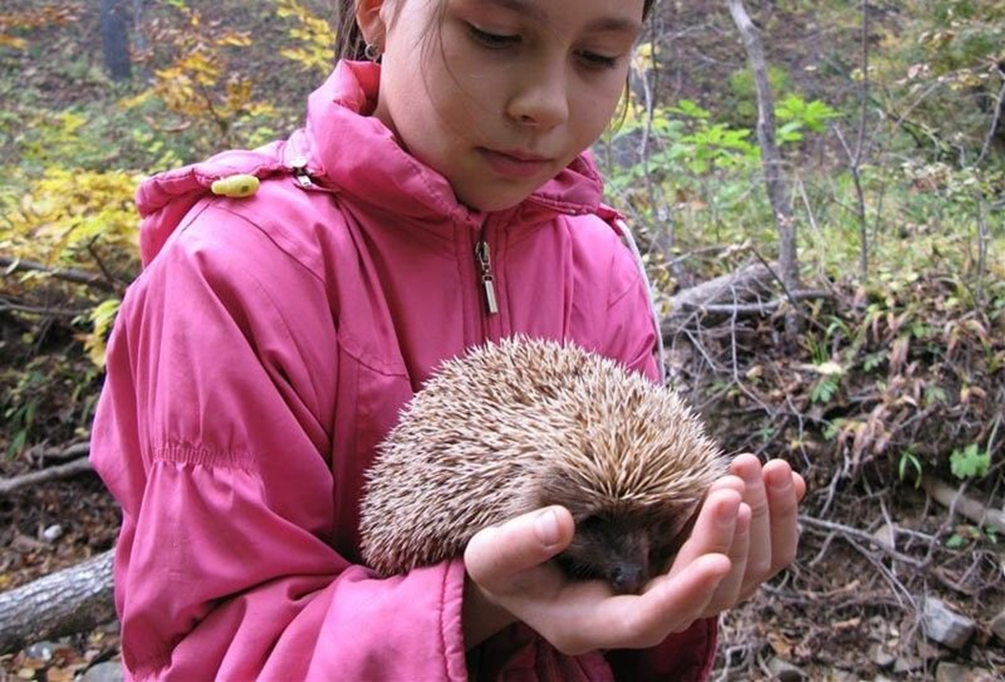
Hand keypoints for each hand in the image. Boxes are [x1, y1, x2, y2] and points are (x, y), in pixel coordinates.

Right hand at [462, 456, 804, 653]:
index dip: (685, 593)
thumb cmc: (505, 563)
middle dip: (725, 537)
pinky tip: (787, 481)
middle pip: (709, 592)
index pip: (652, 618)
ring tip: (758, 466)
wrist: (525, 564)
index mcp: (598, 620)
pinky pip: (749, 554)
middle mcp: (647, 612)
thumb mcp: (492, 555)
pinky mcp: (691, 561)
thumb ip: (520, 544)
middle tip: (733, 480)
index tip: (713, 559)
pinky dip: (773, 521)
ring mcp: (676, 587)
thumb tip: (560, 522)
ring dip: (758, 523)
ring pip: (741, 575)